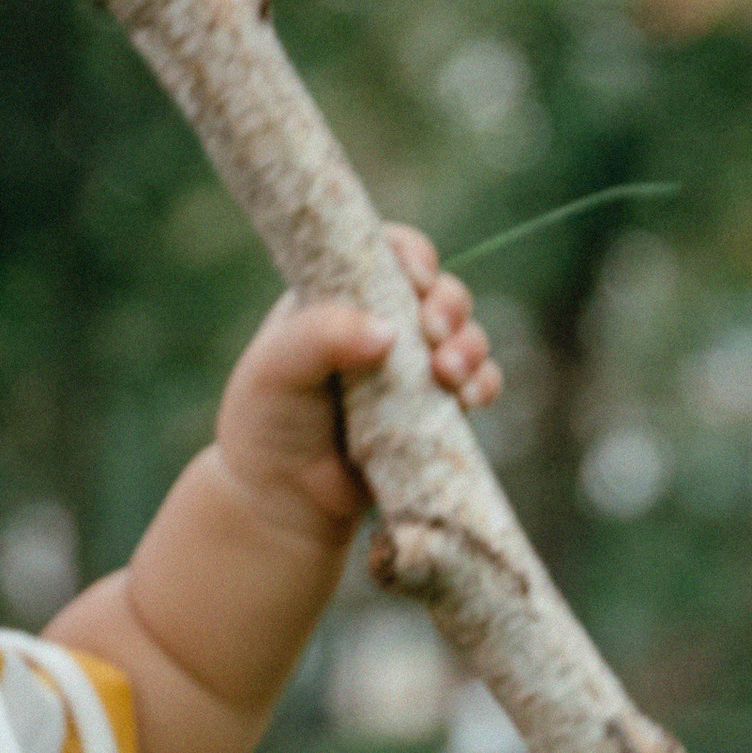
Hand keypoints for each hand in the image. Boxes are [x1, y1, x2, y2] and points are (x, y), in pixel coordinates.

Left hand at [216, 224, 501, 537]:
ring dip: (470, 345)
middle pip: (438, 290)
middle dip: (449, 305)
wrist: (281, 499)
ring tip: (449, 373)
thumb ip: (321, 336)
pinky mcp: (434, 408)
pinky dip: (483, 382)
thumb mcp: (276, 369)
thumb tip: (388, 331)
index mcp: (340, 296)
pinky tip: (470, 398)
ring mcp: (412, 366)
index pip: (388, 252)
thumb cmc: (268, 424)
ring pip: (465, 334)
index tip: (415, 280)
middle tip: (434, 331)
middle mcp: (381, 324)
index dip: (412, 256)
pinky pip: (478, 383)